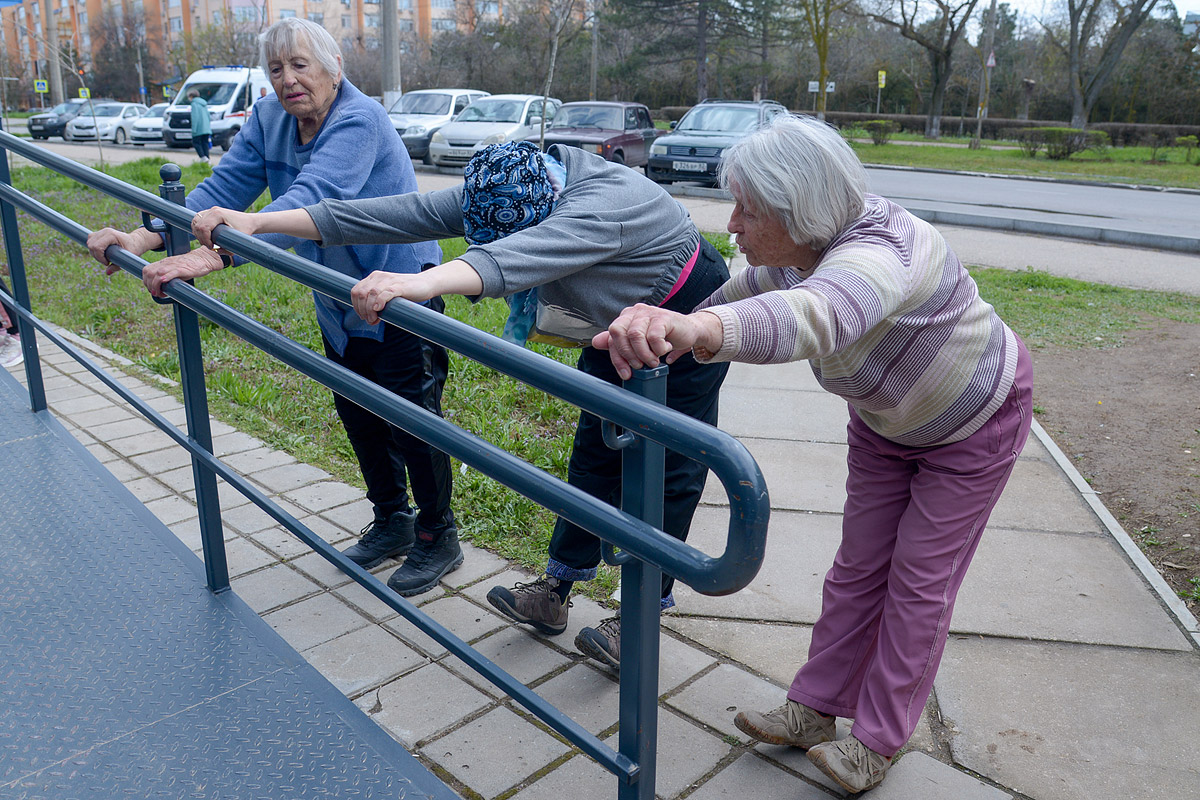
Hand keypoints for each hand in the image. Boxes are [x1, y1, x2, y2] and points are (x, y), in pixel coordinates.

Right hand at [87, 227, 160, 275]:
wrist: (135, 241)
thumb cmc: (133, 249)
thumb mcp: (128, 259)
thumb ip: (117, 266)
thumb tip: (107, 273)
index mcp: (111, 235)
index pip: (97, 246)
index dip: (99, 257)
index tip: (107, 263)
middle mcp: (105, 231)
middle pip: (91, 245)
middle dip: (97, 256)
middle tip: (107, 261)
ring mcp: (101, 231)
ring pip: (89, 242)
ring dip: (94, 253)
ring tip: (105, 258)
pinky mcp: (99, 233)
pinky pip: (90, 241)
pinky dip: (93, 249)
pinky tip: (102, 253)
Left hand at [141, 246, 225, 297]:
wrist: (203, 258)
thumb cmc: (191, 266)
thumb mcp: (176, 269)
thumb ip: (168, 275)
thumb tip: (163, 287)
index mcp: (164, 263)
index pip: (147, 270)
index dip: (145, 281)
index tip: (151, 289)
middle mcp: (166, 263)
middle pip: (149, 272)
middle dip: (149, 285)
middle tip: (156, 293)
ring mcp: (174, 265)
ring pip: (157, 273)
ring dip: (155, 285)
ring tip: (161, 293)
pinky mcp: (183, 269)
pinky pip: (171, 272)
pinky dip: (165, 278)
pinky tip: (164, 282)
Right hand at [192, 206, 255, 248]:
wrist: (249, 222)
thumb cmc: (245, 230)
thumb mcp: (239, 241)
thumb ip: (228, 249)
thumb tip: (216, 251)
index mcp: (218, 214)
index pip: (203, 227)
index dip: (205, 239)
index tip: (211, 247)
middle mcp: (212, 210)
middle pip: (197, 225)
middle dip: (201, 238)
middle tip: (210, 247)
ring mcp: (210, 210)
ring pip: (195, 222)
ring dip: (198, 234)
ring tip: (208, 243)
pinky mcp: (209, 213)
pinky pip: (197, 220)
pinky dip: (198, 229)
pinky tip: (204, 237)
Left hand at [351, 270, 435, 323]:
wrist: (425, 284)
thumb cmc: (406, 292)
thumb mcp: (387, 294)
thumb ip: (377, 301)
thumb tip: (368, 316)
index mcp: (374, 278)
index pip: (355, 291)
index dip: (356, 306)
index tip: (363, 317)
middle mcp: (379, 277)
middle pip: (361, 294)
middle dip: (362, 310)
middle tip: (370, 320)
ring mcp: (389, 280)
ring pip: (371, 294)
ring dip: (369, 310)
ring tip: (375, 319)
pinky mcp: (400, 286)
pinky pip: (385, 293)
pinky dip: (379, 302)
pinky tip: (379, 309)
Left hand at [593, 303, 721, 379]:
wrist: (690, 331)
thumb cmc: (663, 338)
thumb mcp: (639, 342)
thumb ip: (619, 342)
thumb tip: (595, 342)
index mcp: (626, 317)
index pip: (612, 337)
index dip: (617, 358)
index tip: (626, 373)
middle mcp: (635, 312)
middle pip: (619, 333)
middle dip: (628, 355)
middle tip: (640, 365)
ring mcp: (649, 313)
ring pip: (635, 336)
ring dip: (644, 354)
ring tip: (653, 361)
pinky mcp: (663, 317)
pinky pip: (654, 337)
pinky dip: (659, 349)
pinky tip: (665, 349)